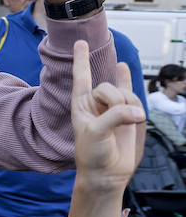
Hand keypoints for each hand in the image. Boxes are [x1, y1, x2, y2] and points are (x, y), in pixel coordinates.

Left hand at [70, 40, 142, 189]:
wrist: (106, 174)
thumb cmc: (92, 155)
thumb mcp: (97, 133)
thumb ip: (115, 117)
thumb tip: (137, 112)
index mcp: (80, 106)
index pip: (81, 77)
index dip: (81, 59)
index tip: (80, 42)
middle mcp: (96, 104)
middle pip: (108, 87)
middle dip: (113, 101)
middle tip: (111, 122)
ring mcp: (113, 109)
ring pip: (126, 95)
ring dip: (128, 108)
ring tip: (123, 126)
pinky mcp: (129, 115)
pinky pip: (134, 96)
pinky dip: (132, 90)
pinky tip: (123, 68)